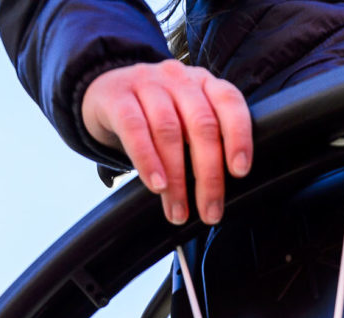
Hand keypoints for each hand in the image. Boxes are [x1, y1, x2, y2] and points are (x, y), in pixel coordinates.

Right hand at [81, 60, 252, 225]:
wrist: (103, 93)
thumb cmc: (154, 114)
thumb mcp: (185, 118)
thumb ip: (205, 141)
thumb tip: (219, 192)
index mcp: (204, 83)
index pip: (230, 103)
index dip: (239, 137)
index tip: (240, 172)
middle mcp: (179, 79)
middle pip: (202, 125)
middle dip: (209, 175)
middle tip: (209, 212)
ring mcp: (147, 84)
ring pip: (169, 131)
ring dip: (177, 179)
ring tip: (179, 211)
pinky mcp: (117, 98)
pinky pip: (134, 130)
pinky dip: (148, 161)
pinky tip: (156, 186)